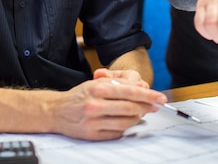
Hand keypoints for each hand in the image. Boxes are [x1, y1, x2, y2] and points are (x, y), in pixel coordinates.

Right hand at [52, 75, 167, 140]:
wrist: (56, 111)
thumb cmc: (79, 96)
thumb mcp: (96, 83)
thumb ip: (118, 84)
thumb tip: (141, 87)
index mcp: (97, 89)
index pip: (130, 92)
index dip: (148, 95)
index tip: (160, 98)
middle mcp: (95, 105)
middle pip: (130, 108)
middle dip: (146, 107)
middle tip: (153, 106)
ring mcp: (93, 121)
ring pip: (126, 122)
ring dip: (137, 118)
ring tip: (139, 113)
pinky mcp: (92, 134)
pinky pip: (116, 133)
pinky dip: (125, 128)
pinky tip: (125, 122)